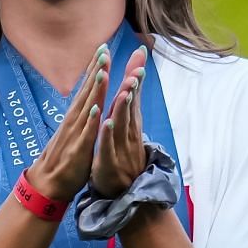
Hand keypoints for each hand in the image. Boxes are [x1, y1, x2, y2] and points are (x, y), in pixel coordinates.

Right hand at [24, 45, 109, 199]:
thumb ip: (82, 116)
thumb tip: (89, 100)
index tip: (103, 49)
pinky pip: (85, 134)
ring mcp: (75, 135)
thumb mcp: (75, 133)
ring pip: (86, 108)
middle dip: (95, 71)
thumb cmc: (65, 158)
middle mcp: (74, 121)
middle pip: (86, 92)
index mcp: (76, 117)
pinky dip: (90, 121)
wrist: (48, 184)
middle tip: (103, 49)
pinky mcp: (77, 151)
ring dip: (94, 90)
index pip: (87, 88)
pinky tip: (96, 109)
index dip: (95, 69)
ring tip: (103, 71)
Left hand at [90, 48, 149, 195]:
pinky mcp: (108, 162)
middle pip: (130, 106)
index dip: (136, 75)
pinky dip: (108, 133)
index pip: (133, 96)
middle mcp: (128, 134)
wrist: (121, 194)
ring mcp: (119, 148)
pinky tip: (107, 121)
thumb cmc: (122, 159)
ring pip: (121, 124)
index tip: (140, 53)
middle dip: (133, 86)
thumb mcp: (127, 132)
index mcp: (130, 125)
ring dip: (123, 106)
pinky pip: (108, 146)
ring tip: (125, 89)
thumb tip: (133, 86)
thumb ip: (130, 108)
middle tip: (137, 68)